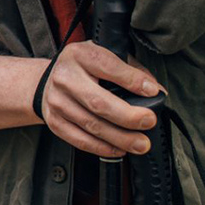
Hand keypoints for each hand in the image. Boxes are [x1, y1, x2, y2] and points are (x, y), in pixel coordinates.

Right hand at [37, 41, 162, 158]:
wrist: (48, 80)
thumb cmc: (83, 68)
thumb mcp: (104, 56)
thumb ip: (130, 70)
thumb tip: (156, 91)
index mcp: (79, 55)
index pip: (107, 66)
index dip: (132, 80)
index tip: (152, 91)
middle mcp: (65, 77)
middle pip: (98, 102)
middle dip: (128, 116)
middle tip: (149, 122)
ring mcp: (57, 101)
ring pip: (91, 124)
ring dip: (120, 137)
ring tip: (141, 143)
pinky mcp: (54, 121)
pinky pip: (80, 139)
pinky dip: (102, 147)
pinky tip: (119, 148)